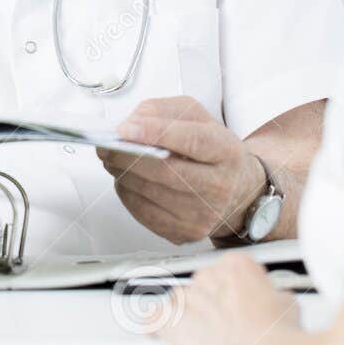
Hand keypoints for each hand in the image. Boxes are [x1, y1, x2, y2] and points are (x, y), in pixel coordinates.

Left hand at [98, 96, 264, 243]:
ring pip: (150, 193)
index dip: (155, 133)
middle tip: (106, 145)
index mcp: (226, 150)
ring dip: (123, 174)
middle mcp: (219, 186)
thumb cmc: (213, 150)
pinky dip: (128, 193)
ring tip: (113, 159)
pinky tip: (128, 180)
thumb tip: (131, 123)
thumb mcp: (196, 117)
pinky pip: (144, 213)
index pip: (191, 141)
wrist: (237, 191)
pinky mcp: (186, 233)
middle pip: (165, 172)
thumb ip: (162, 111)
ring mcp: (203, 214)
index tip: (124, 129)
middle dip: (127, 156)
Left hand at [159, 251, 306, 344]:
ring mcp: (188, 297)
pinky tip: (157, 332)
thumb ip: (269, 295)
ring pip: (181, 302)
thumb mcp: (286, 303)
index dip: (237, 289)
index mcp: (236, 264)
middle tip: (229, 328)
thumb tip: (270, 301)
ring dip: (190, 318)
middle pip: (204, 285)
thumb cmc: (277, 335)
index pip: (230, 269)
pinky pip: (154, 318)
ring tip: (207, 339)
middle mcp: (208, 275)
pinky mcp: (172, 322)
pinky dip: (155, 325)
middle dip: (214, 305)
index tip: (242, 303)